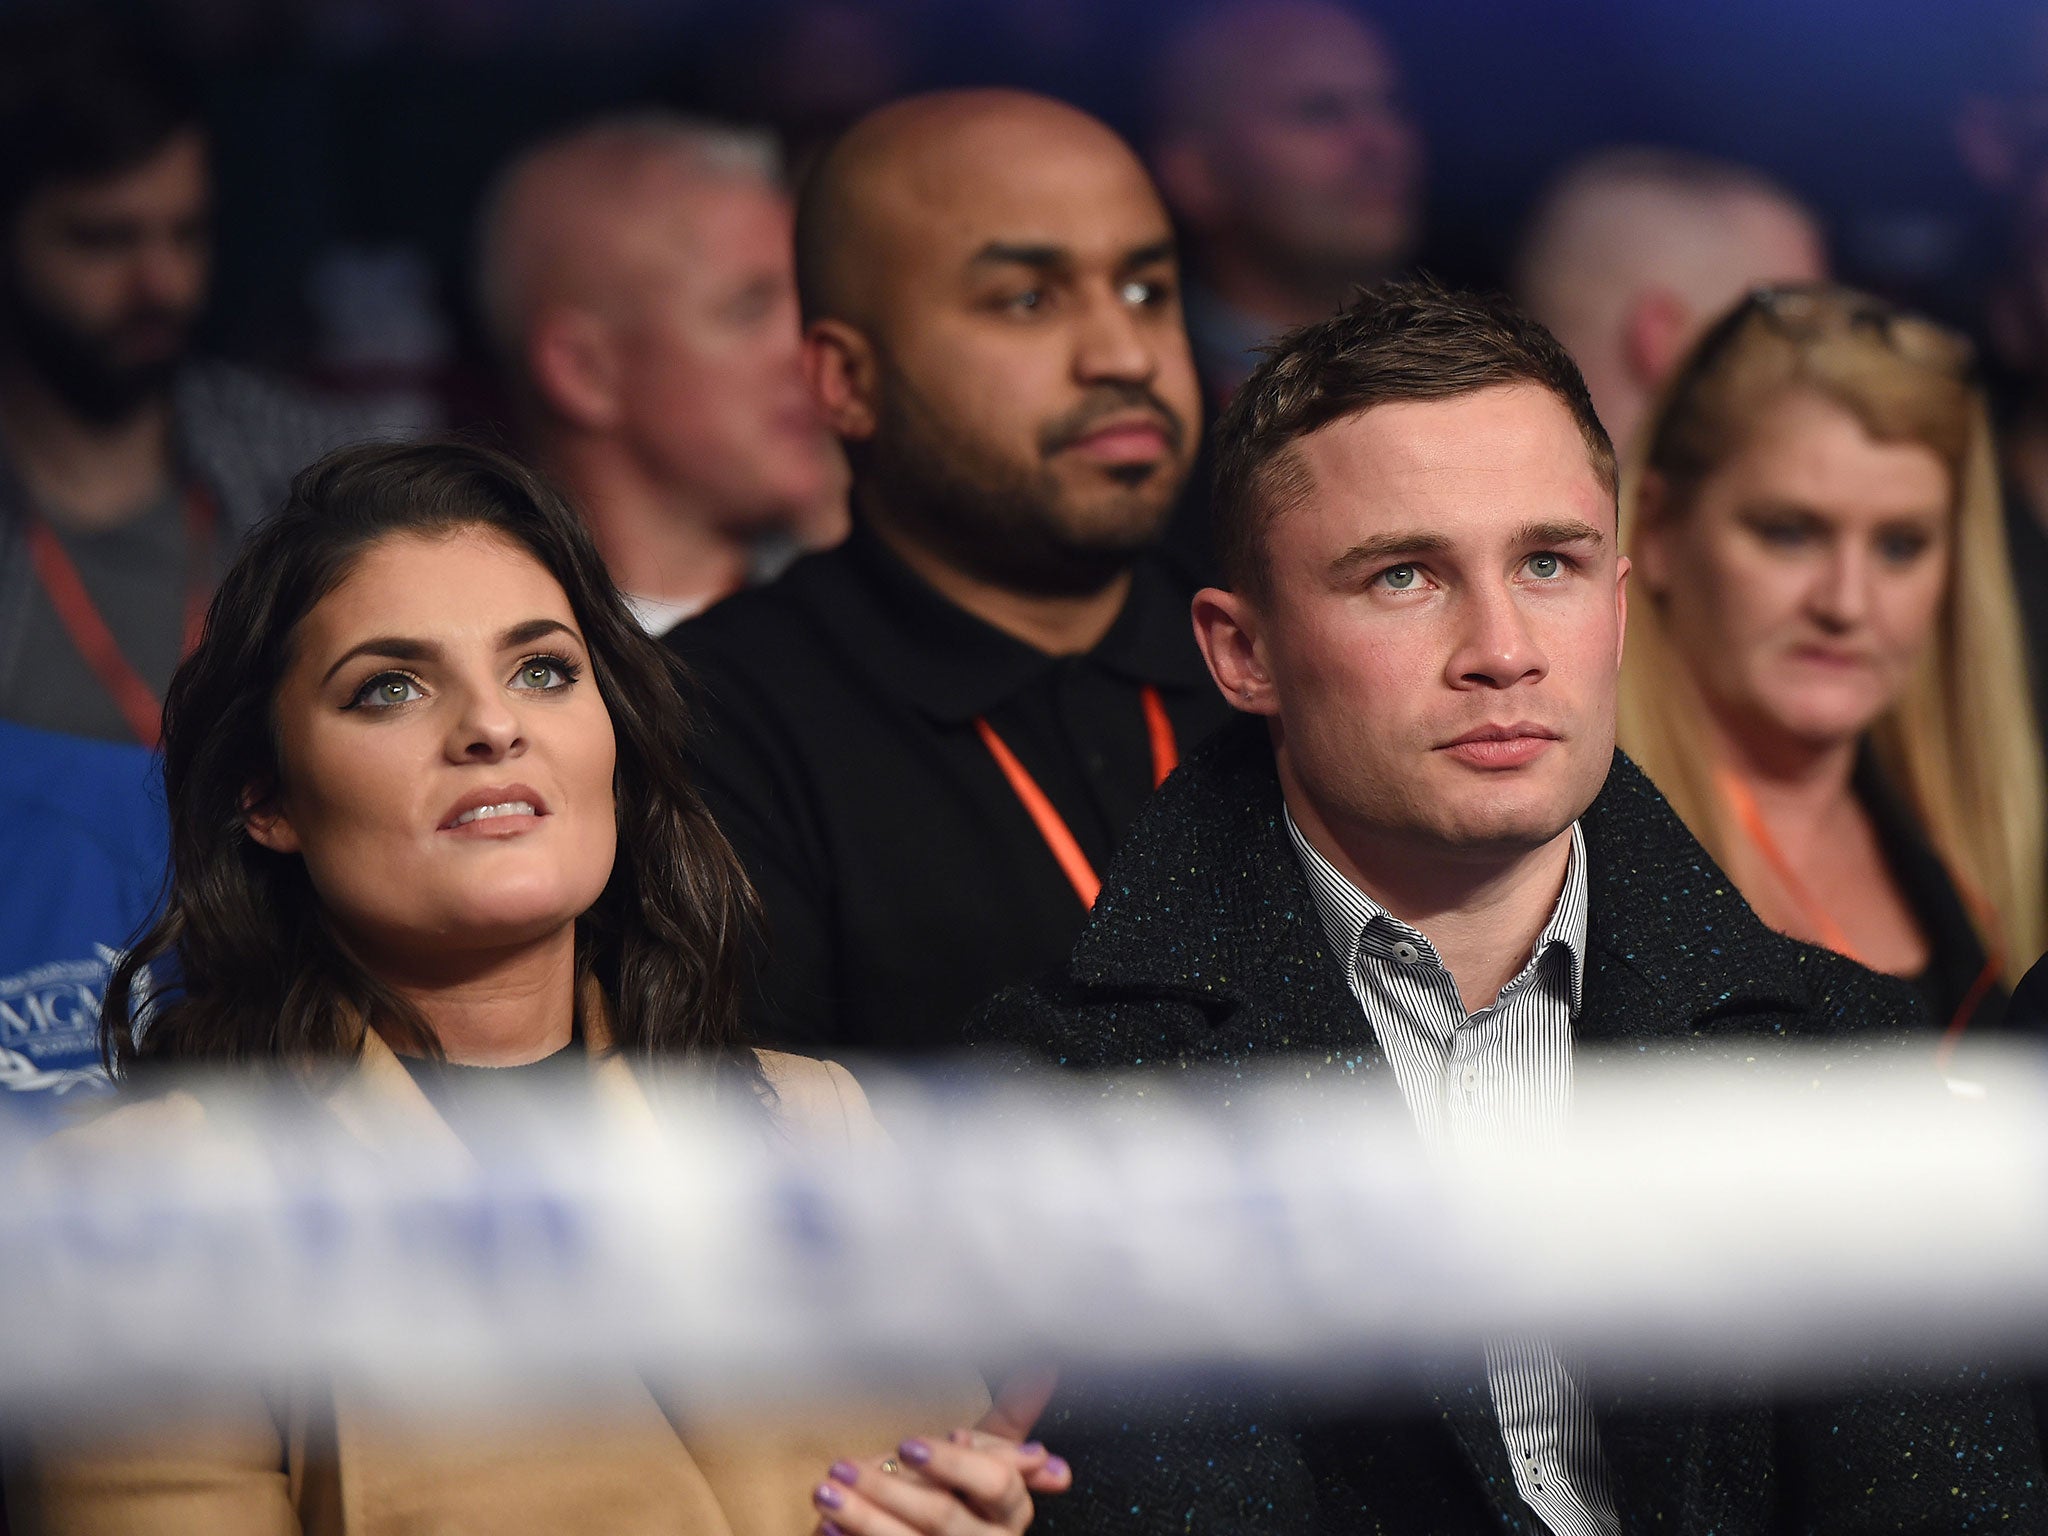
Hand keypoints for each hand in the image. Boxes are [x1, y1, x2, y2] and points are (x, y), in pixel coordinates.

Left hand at [811, 1369, 1068, 1534]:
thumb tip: (1045, 1361)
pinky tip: (825, 1526)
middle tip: (844, 1465)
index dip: (956, 1464)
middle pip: (945, 1516)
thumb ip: (1012, 1418)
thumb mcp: (984, 1456)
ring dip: (861, 1516)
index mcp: (1010, 1510)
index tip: (910, 1444)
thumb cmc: (956, 1492)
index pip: (997, 1483)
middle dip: (891, 1490)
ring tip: (824, 1490)